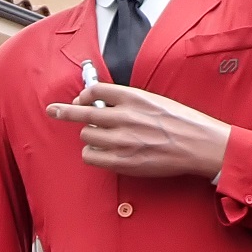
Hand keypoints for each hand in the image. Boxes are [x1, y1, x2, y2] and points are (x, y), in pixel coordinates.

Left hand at [46, 83, 231, 178]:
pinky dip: (92, 153)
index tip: (79, 100)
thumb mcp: (154, 101)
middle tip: (52, 111)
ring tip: (100, 138)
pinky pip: (91, 156)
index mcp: (134, 97)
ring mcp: (122, 140)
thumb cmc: (180, 122)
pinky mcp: (123, 161)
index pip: (96, 91)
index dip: (83, 95)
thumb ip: (128, 101)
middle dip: (65, 112)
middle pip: (82, 113)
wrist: (199, 144)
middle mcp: (125, 117)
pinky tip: (101, 152)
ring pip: (86, 136)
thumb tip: (101, 104)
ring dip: (88, 136)